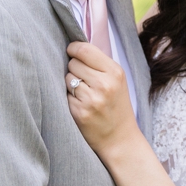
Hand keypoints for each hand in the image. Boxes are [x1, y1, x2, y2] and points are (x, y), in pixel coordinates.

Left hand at [66, 41, 138, 157]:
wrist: (120, 138)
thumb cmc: (117, 106)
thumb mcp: (118, 81)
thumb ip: (99, 63)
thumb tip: (74, 47)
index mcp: (115, 72)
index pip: (85, 50)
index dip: (73, 48)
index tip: (71, 51)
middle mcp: (104, 84)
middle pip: (73, 63)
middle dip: (74, 69)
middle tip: (85, 80)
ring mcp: (91, 99)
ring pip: (67, 78)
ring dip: (71, 84)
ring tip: (84, 94)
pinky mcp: (79, 112)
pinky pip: (65, 95)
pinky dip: (70, 98)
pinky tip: (81, 105)